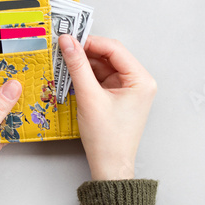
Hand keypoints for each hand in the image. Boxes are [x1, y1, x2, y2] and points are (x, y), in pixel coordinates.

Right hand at [58, 34, 156, 180]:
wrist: (109, 166)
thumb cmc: (107, 139)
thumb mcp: (89, 98)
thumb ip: (78, 67)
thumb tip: (68, 43)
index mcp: (141, 80)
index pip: (114, 49)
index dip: (91, 42)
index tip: (70, 38)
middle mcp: (138, 82)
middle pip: (109, 56)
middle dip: (85, 53)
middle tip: (64, 49)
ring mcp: (127, 90)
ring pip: (102, 67)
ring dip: (84, 65)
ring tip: (64, 64)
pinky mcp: (117, 97)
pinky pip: (100, 79)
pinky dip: (86, 77)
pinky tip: (71, 76)